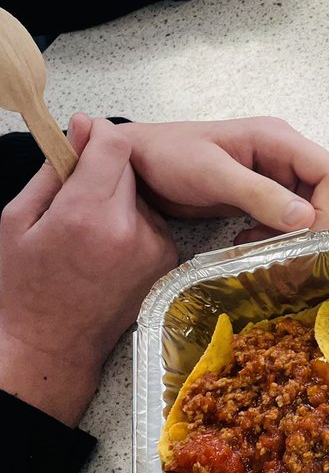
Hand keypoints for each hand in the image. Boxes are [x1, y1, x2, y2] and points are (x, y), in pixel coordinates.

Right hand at [0, 118, 176, 424]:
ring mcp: (153, 247)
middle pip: (129, 168)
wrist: (51, 345)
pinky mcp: (167, 261)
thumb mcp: (17, 220)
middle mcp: (128, 229)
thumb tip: (80, 127)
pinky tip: (107, 248)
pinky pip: (151, 221)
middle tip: (75, 196)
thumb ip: (54, 169)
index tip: (84, 138)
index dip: (98, 134)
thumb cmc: (25, 286)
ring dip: (118, 199)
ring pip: (141, 195)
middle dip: (102, 171)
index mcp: (85, 215)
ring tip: (89, 231)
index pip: (115, 145)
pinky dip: (132, 224)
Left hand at [118, 117, 328, 241]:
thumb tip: (306, 219)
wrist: (134, 161)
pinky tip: (247, 241)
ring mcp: (272, 175)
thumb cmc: (168, 155)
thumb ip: (259, 194)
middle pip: (326, 195)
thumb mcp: (212, 174)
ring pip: (308, 210)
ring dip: (290, 235)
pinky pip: (285, 218)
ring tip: (256, 245)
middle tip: (278, 248)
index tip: (303, 238)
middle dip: (310, 227)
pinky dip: (274, 235)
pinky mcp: (259, 194)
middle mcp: (283, 155)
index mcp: (278, 140)